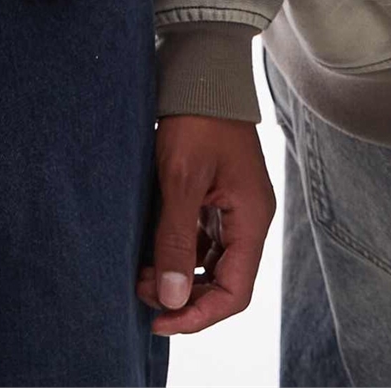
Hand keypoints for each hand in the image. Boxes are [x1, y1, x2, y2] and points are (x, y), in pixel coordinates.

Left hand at [138, 114, 275, 333]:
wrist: (200, 71)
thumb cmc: (196, 119)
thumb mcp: (180, 180)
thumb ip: (176, 241)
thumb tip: (172, 299)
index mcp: (251, 220)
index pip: (235, 293)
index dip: (198, 315)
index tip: (160, 319)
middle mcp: (247, 219)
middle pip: (223, 282)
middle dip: (183, 295)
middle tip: (140, 291)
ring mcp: (232, 207)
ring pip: (208, 262)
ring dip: (177, 274)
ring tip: (139, 272)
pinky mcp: (214, 195)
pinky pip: (199, 238)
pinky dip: (175, 249)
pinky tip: (148, 249)